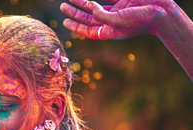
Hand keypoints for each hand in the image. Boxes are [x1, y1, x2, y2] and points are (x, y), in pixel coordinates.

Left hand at [60, 0, 175, 39]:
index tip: (64, 21)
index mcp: (109, 31)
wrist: (162, 12)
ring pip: (95, 6)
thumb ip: (101, 15)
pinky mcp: (124, 0)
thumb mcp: (117, 21)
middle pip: (88, 17)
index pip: (87, 30)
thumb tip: (89, 6)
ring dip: (82, 2)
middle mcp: (111, 21)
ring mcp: (117, 10)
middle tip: (62, 6)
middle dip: (75, 12)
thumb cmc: (140, 21)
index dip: (75, 26)